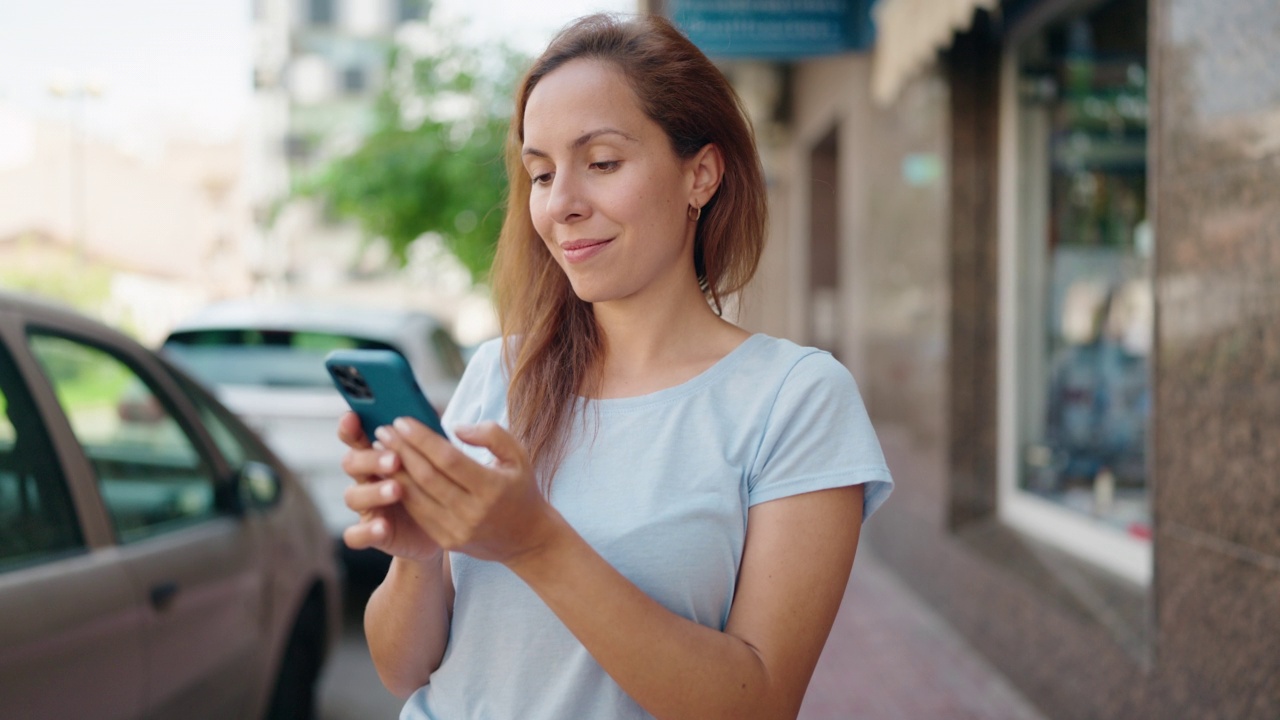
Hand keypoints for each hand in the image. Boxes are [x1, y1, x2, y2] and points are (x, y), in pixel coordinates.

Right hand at [337, 412, 441, 563]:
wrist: (442, 530)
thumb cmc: (438, 486)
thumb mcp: (437, 460)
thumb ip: (430, 437)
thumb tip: (433, 410)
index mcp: (378, 454)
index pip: (356, 435)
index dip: (350, 426)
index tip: (353, 416)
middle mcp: (367, 478)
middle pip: (351, 462)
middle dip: (370, 458)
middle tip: (395, 459)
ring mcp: (367, 507)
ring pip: (352, 496)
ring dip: (373, 491)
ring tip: (397, 489)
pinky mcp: (372, 534)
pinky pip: (355, 535)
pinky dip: (366, 531)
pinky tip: (383, 526)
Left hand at [372, 417, 560, 565]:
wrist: (528, 539)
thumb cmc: (520, 489)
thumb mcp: (519, 456)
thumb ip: (492, 434)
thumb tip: (456, 427)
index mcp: (492, 488)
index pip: (448, 459)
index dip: (422, 439)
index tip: (401, 420)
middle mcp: (473, 513)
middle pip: (427, 477)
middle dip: (401, 451)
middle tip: (383, 430)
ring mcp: (457, 530)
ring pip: (416, 497)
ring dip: (394, 471)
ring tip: (380, 449)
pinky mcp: (447, 541)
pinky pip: (417, 513)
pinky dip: (401, 491)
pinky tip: (392, 473)